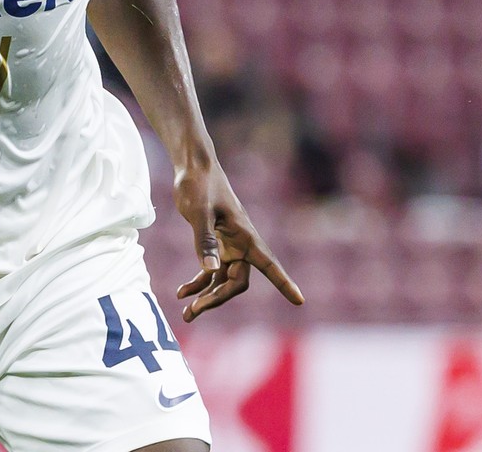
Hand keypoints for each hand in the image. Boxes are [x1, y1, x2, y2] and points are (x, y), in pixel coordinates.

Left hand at [173, 163, 302, 321]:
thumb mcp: (199, 212)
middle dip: (217, 299)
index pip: (269, 264)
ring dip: (206, 297)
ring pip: (222, 281)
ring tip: (187, 314)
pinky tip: (182, 293)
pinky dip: (198, 283)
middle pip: (236, 282)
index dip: (283, 283)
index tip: (299, 300)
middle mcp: (240, 245)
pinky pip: (210, 271)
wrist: (193, 168)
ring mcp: (227, 246)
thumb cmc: (199, 185)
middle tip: (192, 312)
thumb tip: (210, 271)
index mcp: (245, 236)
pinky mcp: (214, 244)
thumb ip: (204, 241)